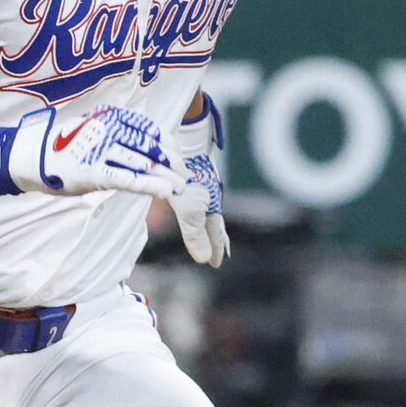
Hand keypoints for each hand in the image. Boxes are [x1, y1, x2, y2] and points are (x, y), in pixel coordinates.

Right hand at [6, 104, 174, 197]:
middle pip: (150, 147)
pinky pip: (128, 179)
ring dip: (166, 176)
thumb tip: (149, 145)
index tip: (178, 155)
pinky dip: (150, 185)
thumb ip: (118, 135)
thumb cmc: (66, 147)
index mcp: (110, 118)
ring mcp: (101, 151)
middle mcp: (108, 131)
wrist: (33, 157)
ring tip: (180, 186)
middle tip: (185, 174)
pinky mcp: (94, 172)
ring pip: (143, 163)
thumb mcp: (94, 131)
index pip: (149, 129)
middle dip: (171, 162)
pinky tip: (165, 191)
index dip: (167, 144)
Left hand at [168, 101, 228, 268]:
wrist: (186, 142)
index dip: (217, 249)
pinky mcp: (191, 173)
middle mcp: (209, 197)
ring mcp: (201, 185)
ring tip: (205, 228)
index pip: (216, 235)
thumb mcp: (189, 211)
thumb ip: (195, 234)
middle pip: (213, 222)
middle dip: (215, 237)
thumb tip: (204, 259)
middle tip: (219, 250)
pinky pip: (196, 195)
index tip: (217, 263)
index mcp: (211, 208)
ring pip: (205, 208)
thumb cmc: (188, 179)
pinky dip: (197, 205)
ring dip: (206, 221)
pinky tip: (191, 200)